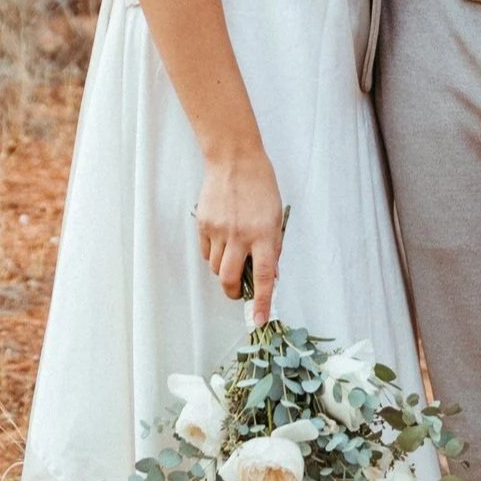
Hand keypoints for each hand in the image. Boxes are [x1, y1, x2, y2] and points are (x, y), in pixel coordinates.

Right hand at [196, 150, 284, 318]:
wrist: (234, 159)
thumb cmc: (260, 186)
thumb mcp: (276, 216)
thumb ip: (273, 247)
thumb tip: (270, 276)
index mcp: (263, 234)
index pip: (263, 277)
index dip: (262, 302)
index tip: (259, 320)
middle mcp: (240, 235)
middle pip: (230, 280)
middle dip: (234, 293)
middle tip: (239, 292)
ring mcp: (219, 230)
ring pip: (217, 268)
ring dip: (225, 271)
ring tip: (233, 254)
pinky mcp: (203, 224)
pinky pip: (206, 253)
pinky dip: (213, 255)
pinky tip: (221, 240)